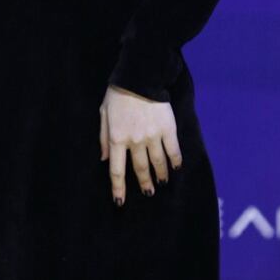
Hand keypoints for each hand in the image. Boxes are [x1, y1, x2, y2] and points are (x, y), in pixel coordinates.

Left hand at [99, 85, 181, 206]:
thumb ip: (103, 138)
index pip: (116, 170)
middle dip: (143, 184)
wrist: (140, 76)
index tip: (120, 202)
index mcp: (116, 139)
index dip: (118, 188)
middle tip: (147, 193)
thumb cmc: (118, 94)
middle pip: (139, 169)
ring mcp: (152, 136)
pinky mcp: (167, 129)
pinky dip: (175, 161)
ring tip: (162, 183)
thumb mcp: (104, 114)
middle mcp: (135, 141)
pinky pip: (173, 150)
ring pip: (157, 162)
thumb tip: (104, 159)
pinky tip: (176, 167)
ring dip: (160, 175)